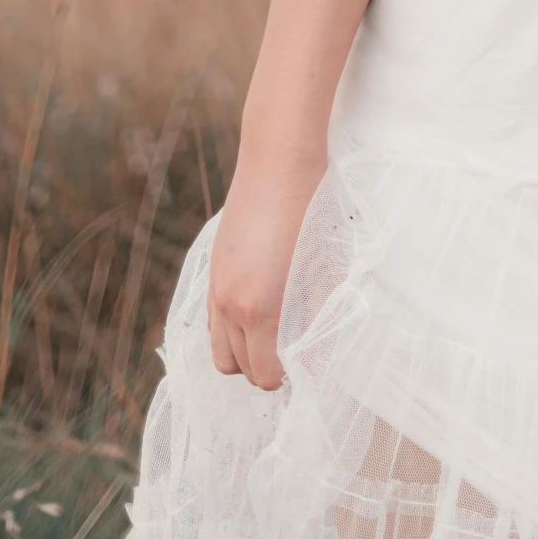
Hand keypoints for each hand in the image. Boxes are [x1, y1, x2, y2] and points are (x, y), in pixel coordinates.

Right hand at [207, 146, 325, 389]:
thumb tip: (320, 356)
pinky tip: (257, 314)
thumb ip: (319, 317)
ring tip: (275, 339)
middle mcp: (230, 305)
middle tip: (296, 355)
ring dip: (244, 355)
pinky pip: (212, 322)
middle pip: (241, 369)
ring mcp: (215, 287)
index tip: (310, 366)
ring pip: (220, 352)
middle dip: (267, 370)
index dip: (290, 377)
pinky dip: (230, 331)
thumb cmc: (312, 211)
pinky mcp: (212, 271)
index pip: (268, 373)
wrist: (278, 161)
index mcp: (261, 308)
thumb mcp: (326, 269)